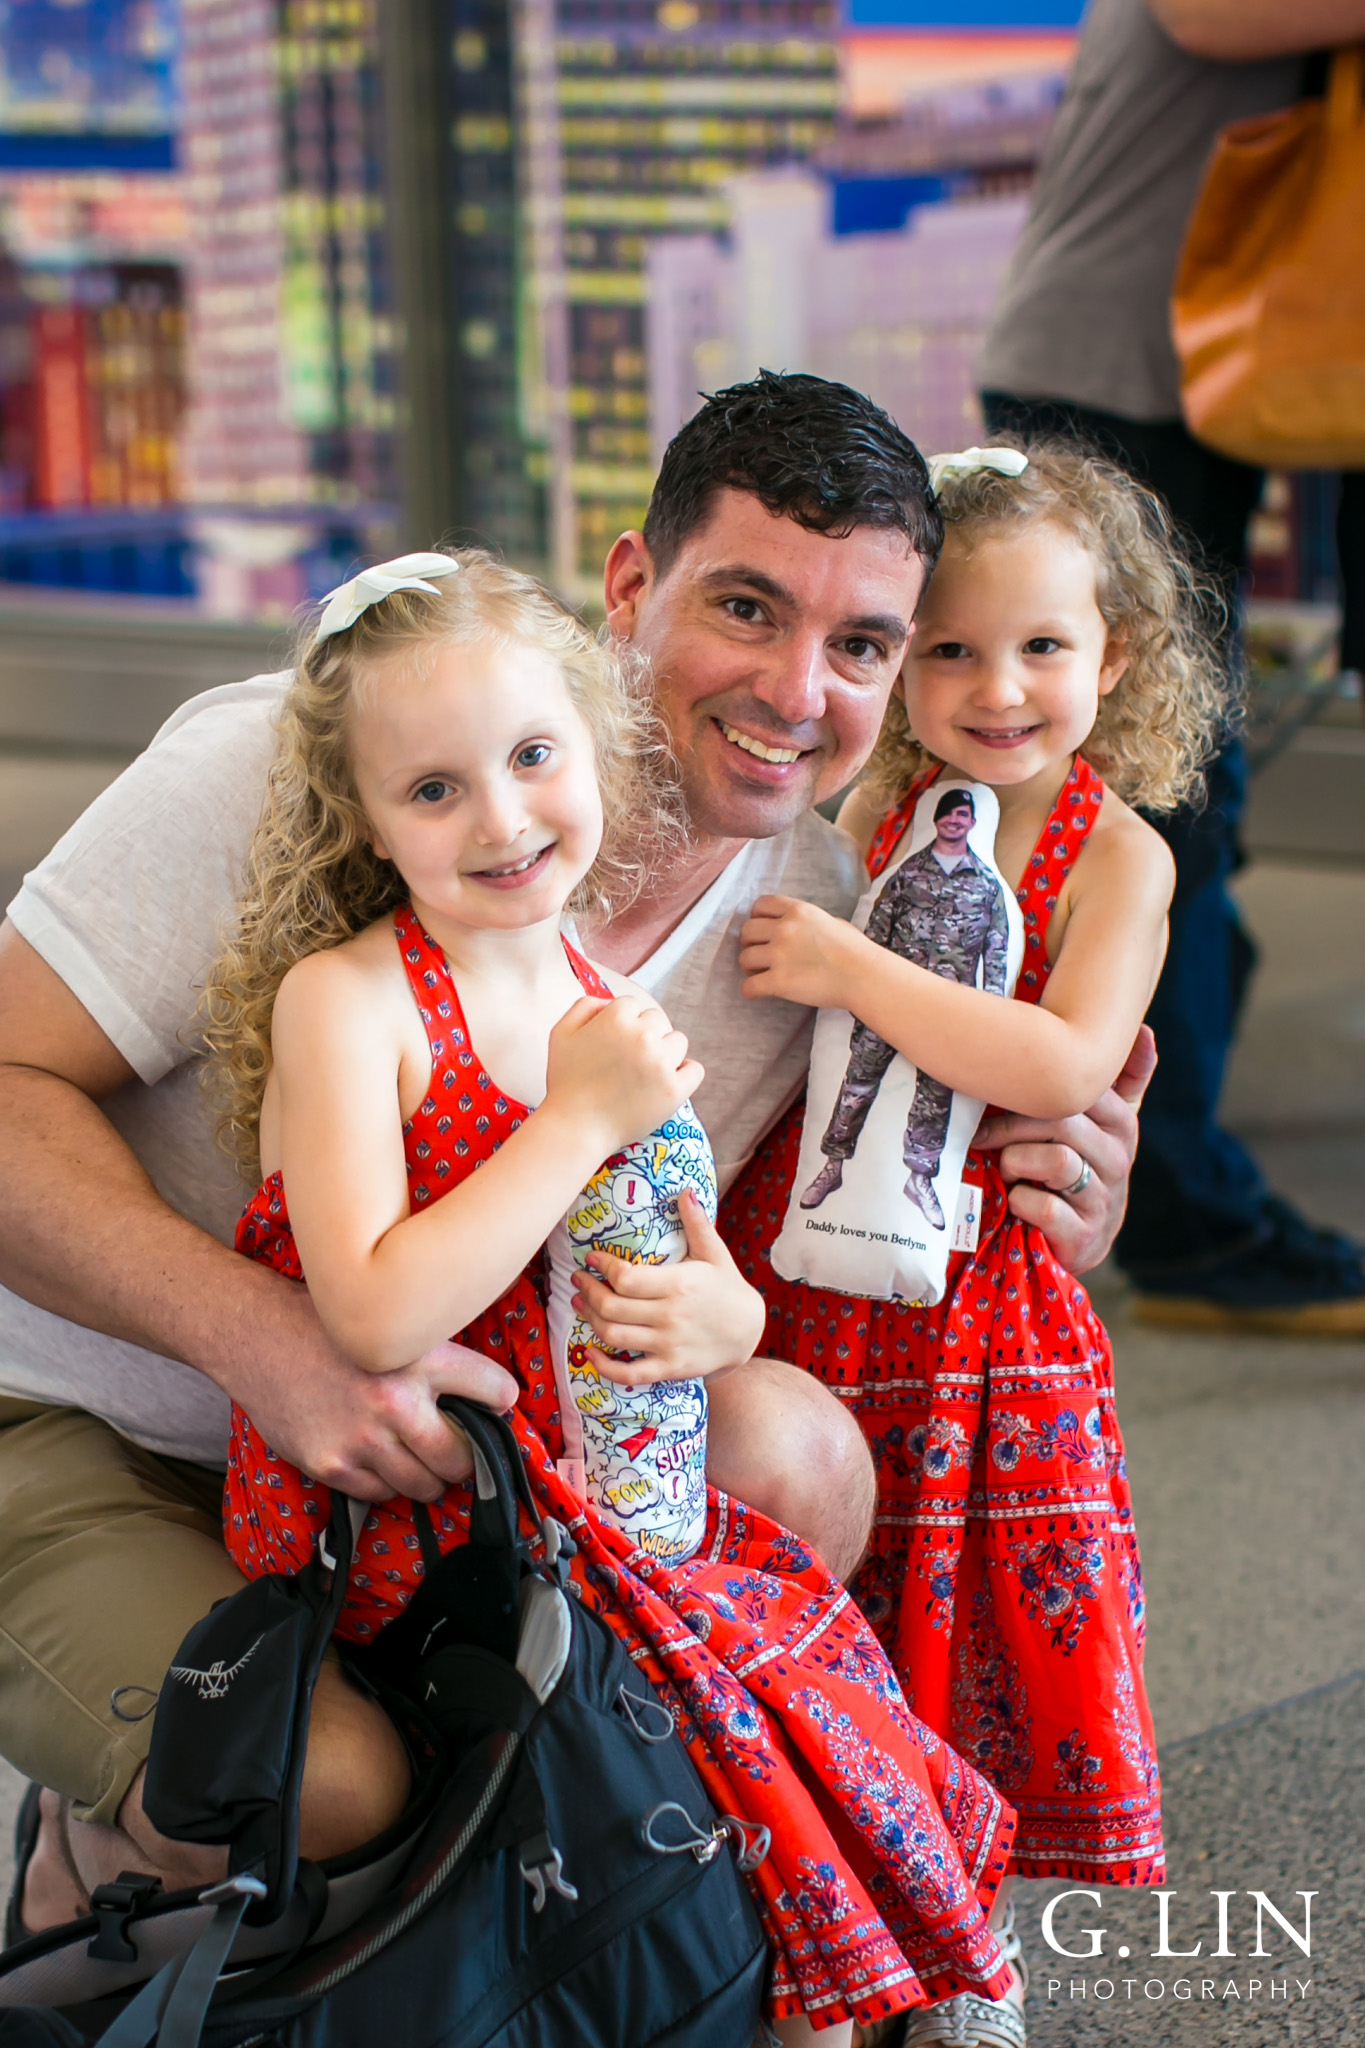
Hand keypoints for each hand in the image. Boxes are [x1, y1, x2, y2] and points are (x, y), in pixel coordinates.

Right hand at [223, 1275, 518, 1502]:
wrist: (257, 1337)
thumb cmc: (325, 1327)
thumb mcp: (389, 1327)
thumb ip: (432, 1357)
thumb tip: (481, 1391)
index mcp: (419, 1357)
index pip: (494, 1389)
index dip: (501, 1399)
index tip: (499, 1404)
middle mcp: (395, 1401)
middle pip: (461, 1457)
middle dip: (465, 1458)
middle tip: (458, 1452)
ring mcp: (363, 1439)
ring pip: (423, 1484)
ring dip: (428, 1477)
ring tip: (421, 1461)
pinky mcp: (333, 1464)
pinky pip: (381, 1493)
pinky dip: (388, 1483)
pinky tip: (381, 1461)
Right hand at [546, 993, 702, 1151]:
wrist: (576, 1128)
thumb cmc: (566, 1082)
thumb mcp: (561, 1033)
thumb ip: (585, 1006)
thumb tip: (611, 1002)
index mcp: (616, 1018)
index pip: (633, 1005)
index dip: (622, 1024)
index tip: (614, 1045)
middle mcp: (643, 1036)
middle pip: (658, 1020)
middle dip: (644, 1035)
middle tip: (627, 1061)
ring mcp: (661, 1063)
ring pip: (678, 1041)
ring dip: (665, 1052)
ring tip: (645, 1073)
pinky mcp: (675, 1090)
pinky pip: (695, 1070)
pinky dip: (685, 1074)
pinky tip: (668, 1081)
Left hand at [571, 1191, 765, 1382]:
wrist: (749, 1332)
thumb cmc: (727, 1288)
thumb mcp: (715, 1254)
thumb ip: (697, 1224)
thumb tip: (685, 1190)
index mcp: (678, 1284)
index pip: (625, 1277)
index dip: (602, 1266)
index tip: (591, 1257)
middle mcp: (670, 1316)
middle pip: (611, 1306)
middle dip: (587, 1291)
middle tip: (578, 1280)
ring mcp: (668, 1345)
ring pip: (613, 1335)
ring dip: (589, 1319)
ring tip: (580, 1304)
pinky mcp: (668, 1368)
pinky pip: (628, 1373)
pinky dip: (603, 1366)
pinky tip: (588, 1352)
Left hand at [738, 895, 854, 1007]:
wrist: (863, 976)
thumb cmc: (856, 951)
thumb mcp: (833, 922)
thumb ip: (811, 923)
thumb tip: (804, 930)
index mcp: (797, 911)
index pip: (761, 905)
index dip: (757, 918)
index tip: (761, 930)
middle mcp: (784, 929)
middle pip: (747, 931)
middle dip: (750, 943)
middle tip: (758, 955)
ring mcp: (779, 955)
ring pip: (744, 958)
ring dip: (749, 968)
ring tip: (759, 974)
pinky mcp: (778, 981)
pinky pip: (749, 986)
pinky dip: (751, 991)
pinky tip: (758, 993)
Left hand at [975, 1024, 1156, 1274]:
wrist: (1075, 1241)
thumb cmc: (1077, 1167)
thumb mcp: (1097, 1121)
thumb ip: (1119, 1078)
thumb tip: (1147, 1031)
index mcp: (1120, 1122)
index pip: (1081, 1088)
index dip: (1032, 1089)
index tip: (998, 1092)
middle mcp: (1119, 1158)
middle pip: (1061, 1120)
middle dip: (1010, 1126)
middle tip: (981, 1134)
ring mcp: (1104, 1199)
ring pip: (1055, 1161)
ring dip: (1016, 1162)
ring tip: (1006, 1169)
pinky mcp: (1085, 1236)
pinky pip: (1045, 1206)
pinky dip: (1020, 1200)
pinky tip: (1016, 1200)